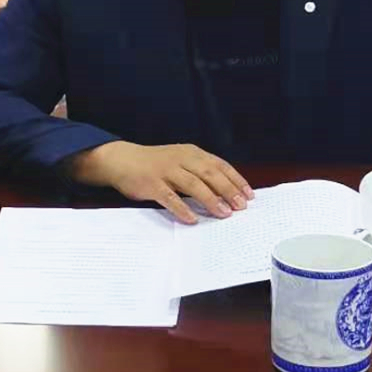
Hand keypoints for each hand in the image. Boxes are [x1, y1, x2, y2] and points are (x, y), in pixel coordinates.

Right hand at [67, 141, 255, 224]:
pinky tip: (193, 219)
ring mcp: (166, 171)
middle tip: (241, 206)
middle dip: (228, 190)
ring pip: (193, 185)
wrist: (123, 160)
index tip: (249, 194)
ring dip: (211, 199)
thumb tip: (226, 193)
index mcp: (191, 153)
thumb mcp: (180, 161)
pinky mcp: (152, 184)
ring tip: (224, 213)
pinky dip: (182, 208)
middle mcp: (181, 159)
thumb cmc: (156, 164)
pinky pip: (170, 197)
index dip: (235, 179)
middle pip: (210, 174)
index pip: (219, 165)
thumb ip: (199, 172)